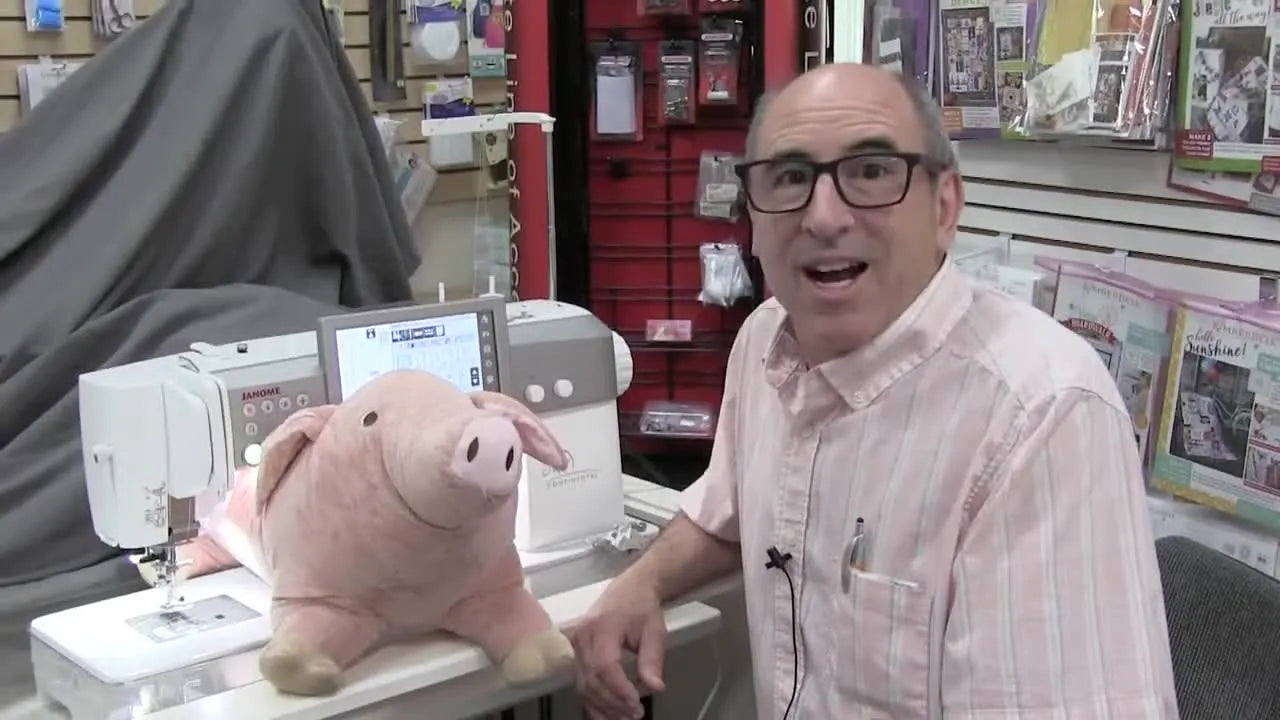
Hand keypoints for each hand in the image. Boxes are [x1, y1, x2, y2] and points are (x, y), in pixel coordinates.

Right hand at [571, 574, 666, 719]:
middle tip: (635, 715)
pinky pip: (581, 682)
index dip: (619, 690)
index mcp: (602, 627)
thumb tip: (655, 687)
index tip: (636, 705)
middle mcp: (583, 636)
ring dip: (602, 706)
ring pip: (583, 685)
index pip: (605, 666)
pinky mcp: (577, 653)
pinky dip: (594, 701)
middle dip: (613, 703)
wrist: (630, 589)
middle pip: (591, 679)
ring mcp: (576, 645)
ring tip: (624, 718)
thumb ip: (652, 660)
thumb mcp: (654, 632)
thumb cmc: (642, 608)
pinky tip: (608, 713)